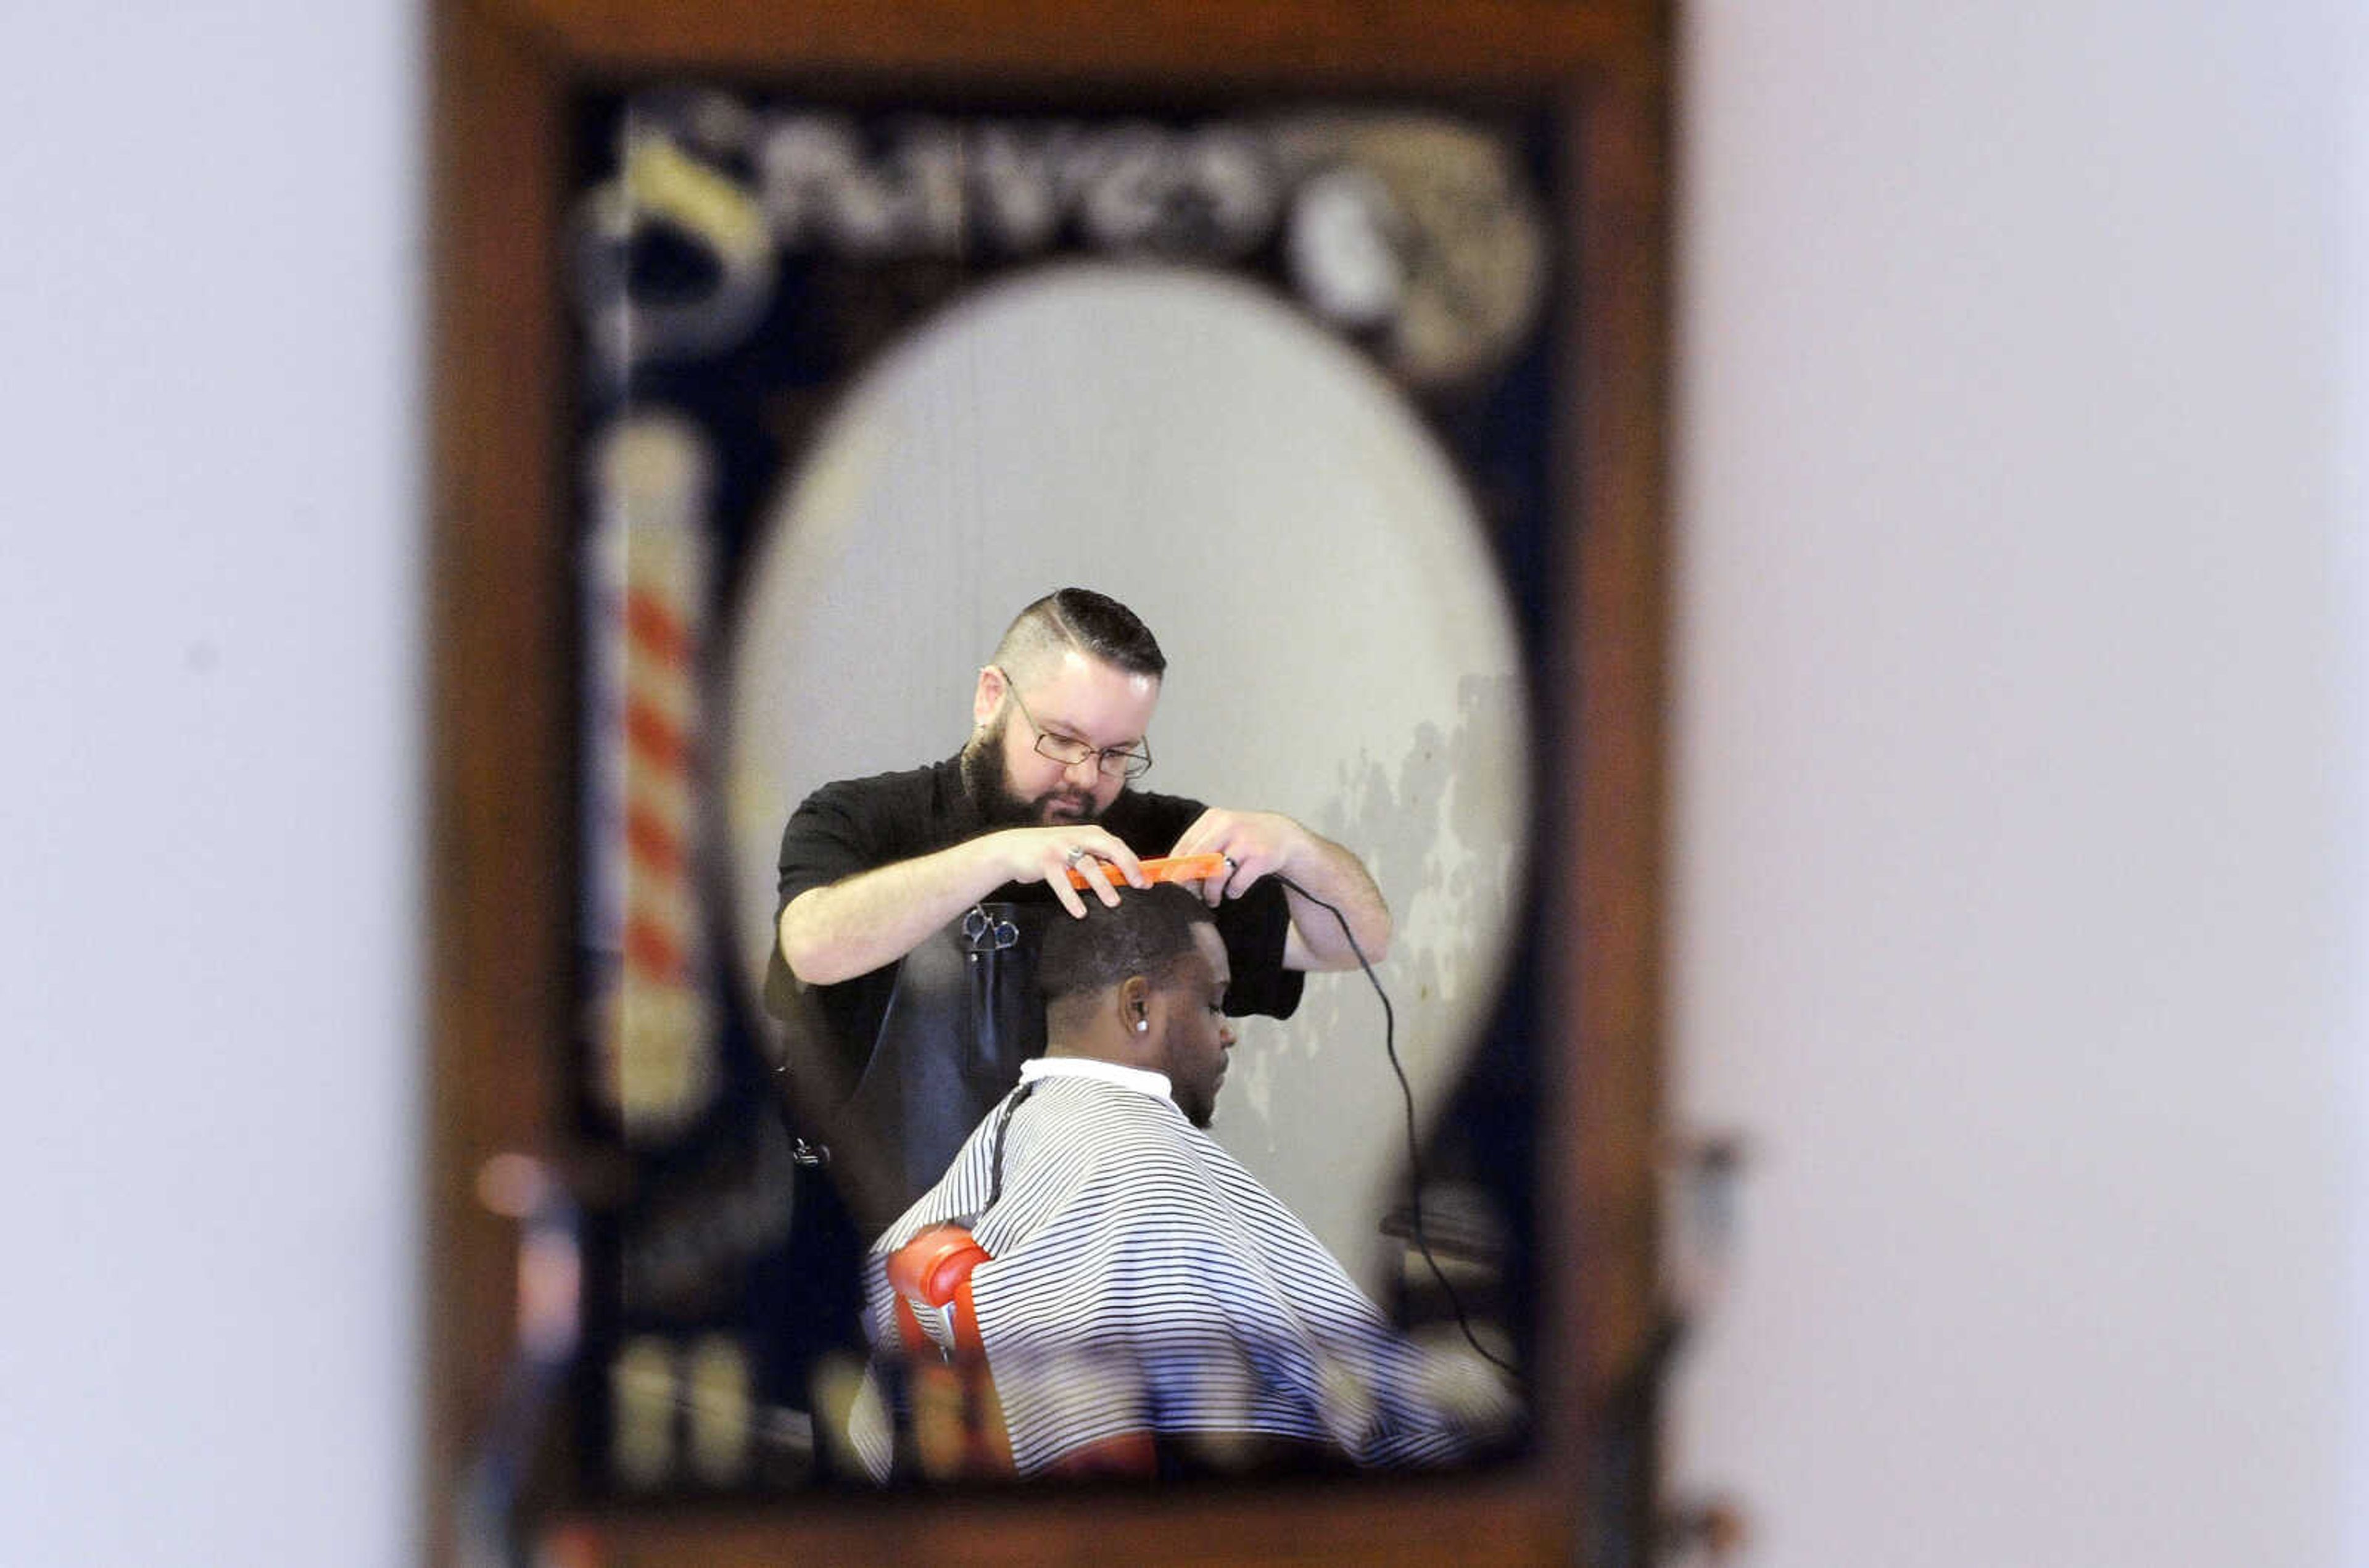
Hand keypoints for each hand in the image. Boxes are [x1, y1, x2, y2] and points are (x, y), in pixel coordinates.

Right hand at [992, 826, 1146, 917]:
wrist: (1014, 848)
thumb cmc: (1051, 852)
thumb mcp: (1076, 850)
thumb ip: (1097, 860)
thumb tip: (1123, 876)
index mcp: (1089, 834)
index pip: (1118, 845)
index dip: (1134, 862)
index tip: (1146, 880)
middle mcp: (1078, 837)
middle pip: (1109, 848)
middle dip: (1127, 866)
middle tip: (1139, 885)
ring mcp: (1061, 848)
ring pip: (1087, 865)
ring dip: (1102, 885)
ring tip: (1114, 902)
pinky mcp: (1046, 861)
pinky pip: (1062, 882)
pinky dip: (1072, 898)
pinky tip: (1080, 912)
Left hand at [1167, 808, 1302, 907]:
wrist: (1283, 835)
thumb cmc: (1244, 838)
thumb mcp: (1220, 833)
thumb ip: (1198, 849)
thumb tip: (1171, 873)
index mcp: (1212, 819)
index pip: (1184, 846)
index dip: (1174, 868)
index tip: (1170, 884)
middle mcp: (1227, 826)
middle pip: (1197, 859)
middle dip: (1189, 882)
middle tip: (1188, 896)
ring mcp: (1245, 841)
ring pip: (1216, 873)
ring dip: (1211, 892)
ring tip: (1212, 899)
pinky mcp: (1261, 857)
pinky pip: (1238, 883)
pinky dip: (1233, 891)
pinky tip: (1234, 891)